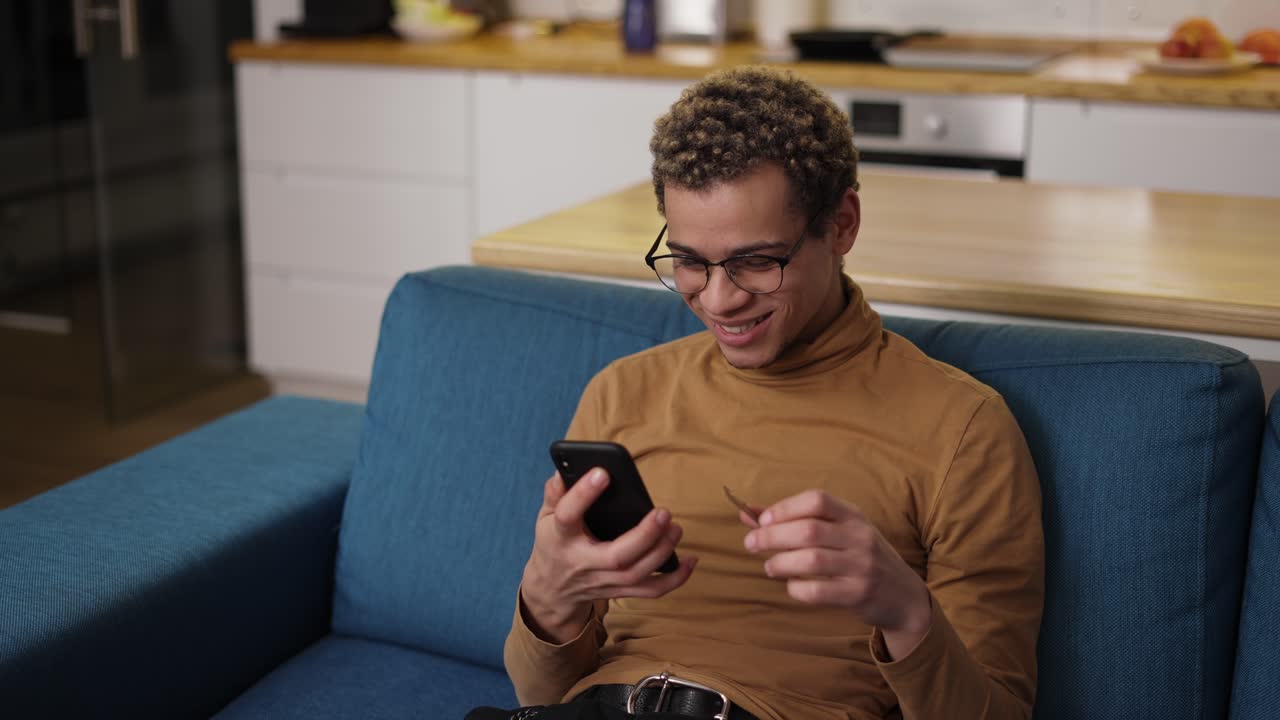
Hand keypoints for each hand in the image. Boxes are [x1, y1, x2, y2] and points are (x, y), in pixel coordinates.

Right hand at [520, 469, 697, 643]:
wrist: (553, 590)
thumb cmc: (555, 542)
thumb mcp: (546, 516)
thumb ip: (555, 493)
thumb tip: (564, 470)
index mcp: (560, 538)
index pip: (568, 517)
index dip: (583, 495)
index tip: (603, 472)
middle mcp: (583, 563)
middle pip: (617, 557)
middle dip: (644, 536)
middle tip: (663, 512)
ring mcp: (603, 581)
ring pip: (637, 574)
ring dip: (662, 552)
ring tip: (675, 527)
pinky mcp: (620, 590)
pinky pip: (651, 591)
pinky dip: (675, 579)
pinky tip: (691, 560)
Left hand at [742, 489, 931, 659]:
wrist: (904, 596)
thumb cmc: (861, 558)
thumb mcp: (839, 533)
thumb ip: (797, 520)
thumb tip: (747, 512)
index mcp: (854, 516)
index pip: (818, 500)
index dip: (786, 507)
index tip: (762, 519)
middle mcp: (860, 537)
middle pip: (809, 530)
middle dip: (772, 536)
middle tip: (750, 543)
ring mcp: (862, 567)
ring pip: (812, 560)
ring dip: (781, 563)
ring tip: (768, 566)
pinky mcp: (859, 595)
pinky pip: (819, 591)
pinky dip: (797, 589)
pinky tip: (791, 586)